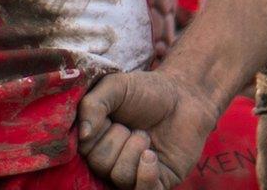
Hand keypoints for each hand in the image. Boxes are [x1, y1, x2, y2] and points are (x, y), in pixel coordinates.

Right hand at [77, 70, 217, 188]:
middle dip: (117, 140)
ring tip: (146, 136)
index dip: (96, 132)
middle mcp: (112, 160)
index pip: (83, 149)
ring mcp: (134, 173)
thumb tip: (82, 136)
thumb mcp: (115, 87)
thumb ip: (93, 105)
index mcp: (97, 139)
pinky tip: (151, 155)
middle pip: (100, 165)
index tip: (110, 116)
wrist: (184, 96)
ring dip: (134, 151)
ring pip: (121, 177)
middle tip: (134, 126)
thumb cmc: (147, 91)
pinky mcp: (159, 182)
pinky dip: (146, 175)